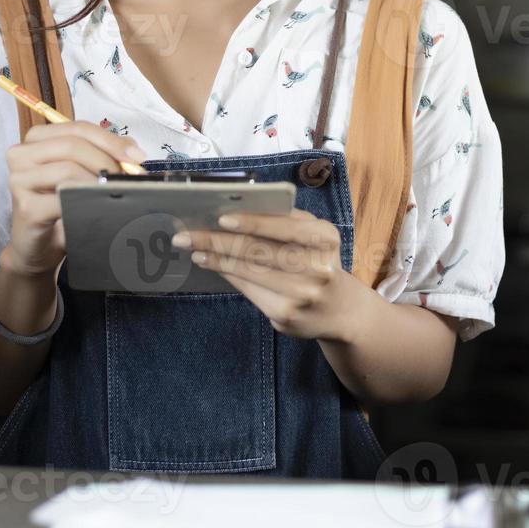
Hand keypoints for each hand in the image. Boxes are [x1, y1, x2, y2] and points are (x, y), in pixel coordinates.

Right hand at [4, 122, 146, 277]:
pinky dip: (87, 201)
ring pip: (68, 168)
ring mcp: (19, 180)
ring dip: (99, 181)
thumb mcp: (82, 172)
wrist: (38, 245)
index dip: (110, 140)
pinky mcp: (26, 207)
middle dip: (106, 159)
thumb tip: (131, 148)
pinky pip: (64, 198)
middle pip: (72, 145)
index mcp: (36, 139)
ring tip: (114, 192)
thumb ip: (104, 153)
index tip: (137, 156)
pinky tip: (99, 207)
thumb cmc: (60, 205)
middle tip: (128, 177)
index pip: (77, 128)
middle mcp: (21, 154)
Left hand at [173, 208, 364, 342]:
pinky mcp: (285, 315)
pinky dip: (227, 275)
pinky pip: (249, 290)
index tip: (222, 218)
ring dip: (216, 259)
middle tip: (187, 235)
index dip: (254, 222)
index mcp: (326, 238)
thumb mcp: (315, 237)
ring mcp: (302, 295)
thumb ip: (286, 222)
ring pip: (250, 271)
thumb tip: (233, 212)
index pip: (286, 227)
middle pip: (261, 251)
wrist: (341, 310)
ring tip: (193, 249)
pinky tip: (210, 265)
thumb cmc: (318, 261)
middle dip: (219, 241)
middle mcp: (318, 268)